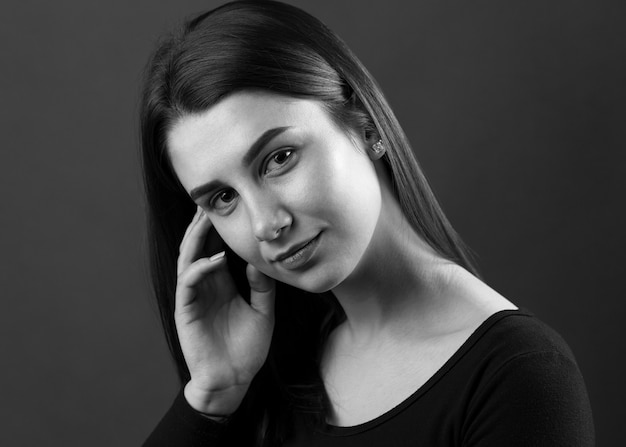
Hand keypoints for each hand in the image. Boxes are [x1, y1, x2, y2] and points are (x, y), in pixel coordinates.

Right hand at [175, 206, 275, 414]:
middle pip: (198, 247)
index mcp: (221, 283)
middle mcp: (205, 285)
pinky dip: (199, 269)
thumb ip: (262, 287)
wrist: (233, 379)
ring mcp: (194, 297)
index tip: (229, 206)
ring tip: (205, 219)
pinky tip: (215, 260)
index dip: (219, 229)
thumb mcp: (263, 312)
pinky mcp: (186, 310)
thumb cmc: (246, 347)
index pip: (216, 248)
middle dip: (202, 224)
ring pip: (188, 259)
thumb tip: (258, 261)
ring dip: (195, 238)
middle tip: (210, 201)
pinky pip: (188, 283)